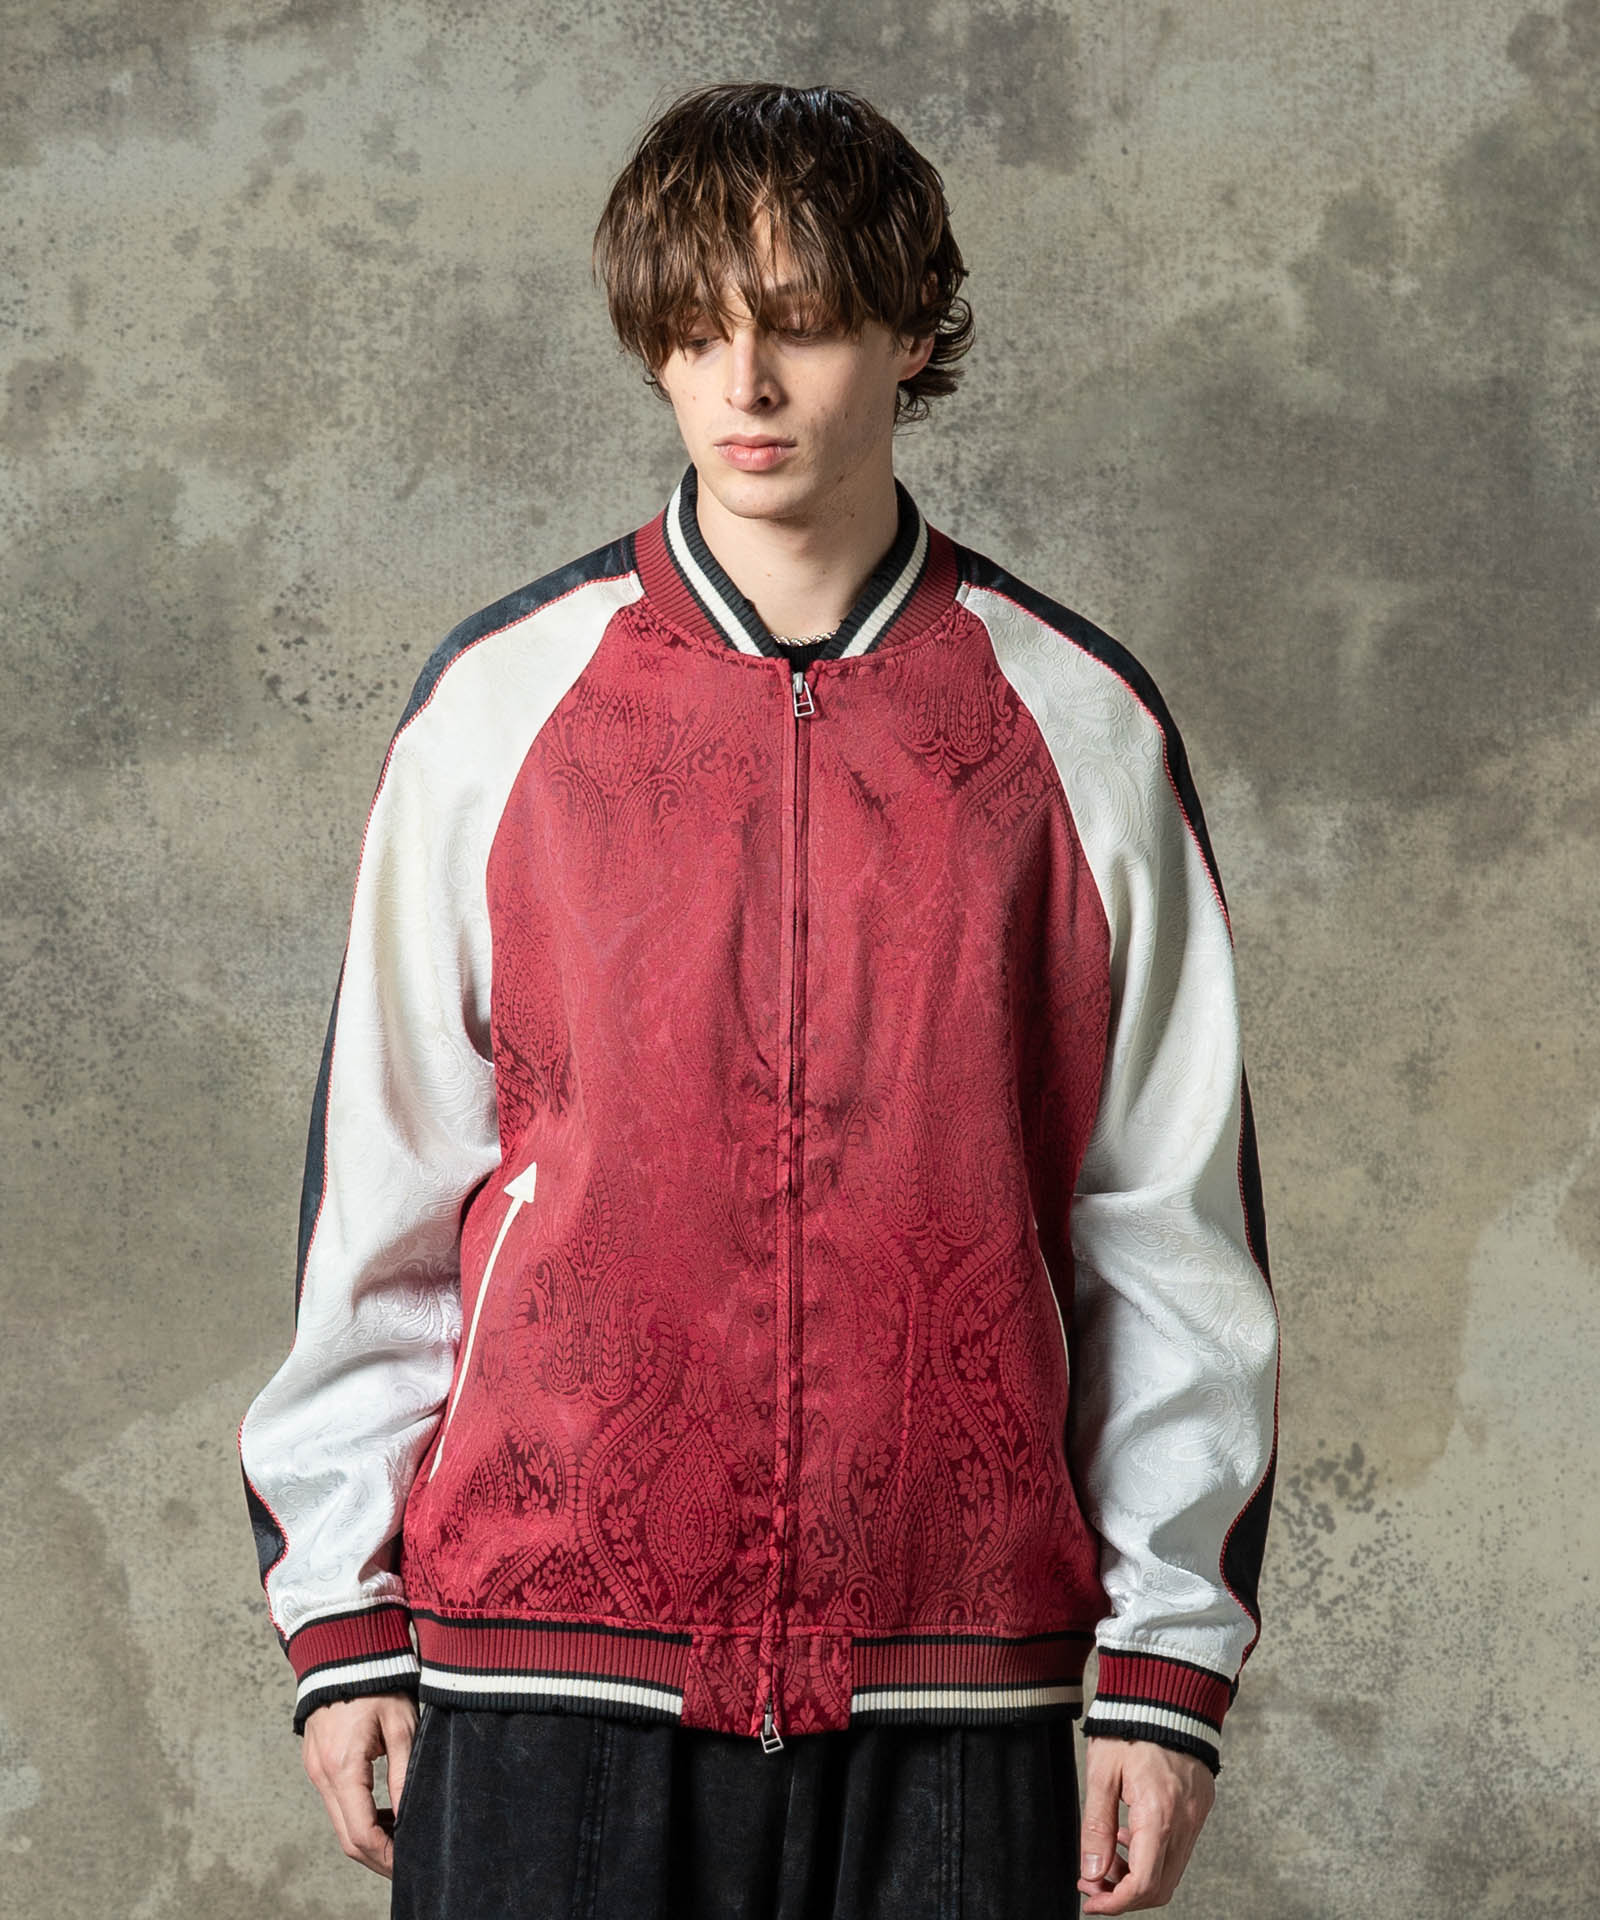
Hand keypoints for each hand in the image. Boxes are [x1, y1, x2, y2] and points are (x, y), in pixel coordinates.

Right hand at [301, 1693, 418, 1878]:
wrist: (343, 1650)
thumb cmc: (377, 1680)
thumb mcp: (401, 1725)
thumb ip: (403, 1775)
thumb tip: (410, 1817)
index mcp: (342, 1768)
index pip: (361, 1833)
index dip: (387, 1855)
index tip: (411, 1861)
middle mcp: (322, 1775)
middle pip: (347, 1838)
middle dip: (378, 1856)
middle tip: (409, 1861)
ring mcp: (315, 1770)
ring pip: (340, 1824)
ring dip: (369, 1838)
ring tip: (402, 1838)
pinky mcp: (316, 1764)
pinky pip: (336, 1804)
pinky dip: (358, 1818)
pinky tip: (384, 1814)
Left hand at [1077, 1736, 1215, 1911]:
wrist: (1166, 1693)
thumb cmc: (1130, 1726)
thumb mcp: (1101, 1773)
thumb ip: (1095, 1826)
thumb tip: (1091, 1873)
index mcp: (1159, 1815)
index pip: (1144, 1885)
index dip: (1115, 1903)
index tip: (1090, 1902)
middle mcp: (1185, 1822)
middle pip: (1160, 1887)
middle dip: (1124, 1895)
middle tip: (1092, 1883)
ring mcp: (1196, 1816)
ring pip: (1171, 1871)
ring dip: (1138, 1877)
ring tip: (1105, 1856)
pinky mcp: (1200, 1807)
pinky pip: (1180, 1849)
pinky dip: (1153, 1855)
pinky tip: (1128, 1835)